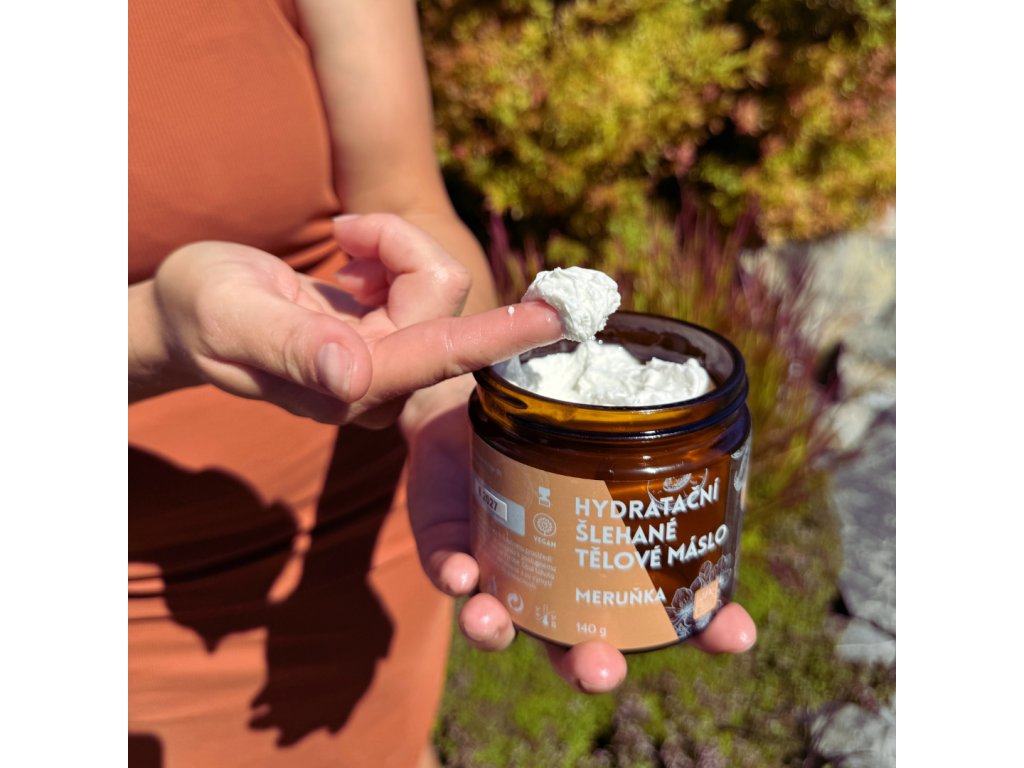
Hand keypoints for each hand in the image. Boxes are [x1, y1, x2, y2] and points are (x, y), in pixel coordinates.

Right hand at [133, 214, 562, 423]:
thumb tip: (353, 375)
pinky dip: (390, 253)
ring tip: (341, 244)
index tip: (557, 315)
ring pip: (437, 283)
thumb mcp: (231, 318)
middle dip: (399, 247)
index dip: (500, 335)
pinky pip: (423, 280)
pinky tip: (351, 265)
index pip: (439, 356)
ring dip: (391, 245)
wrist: (190, 313)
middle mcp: (382, 384)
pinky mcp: (394, 338)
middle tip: (344, 230)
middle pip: (441, 298)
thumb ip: (293, 347)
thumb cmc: (199, 311)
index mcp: (348, 387)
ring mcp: (391, 363)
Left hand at [401, 382, 758, 693]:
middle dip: (593, 664)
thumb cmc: (549, 405)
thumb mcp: (596, 404)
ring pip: (507, 622)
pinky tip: (464, 578)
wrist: (468, 390)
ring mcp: (501, 561)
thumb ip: (629, 400)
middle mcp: (558, 570)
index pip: (667, 604)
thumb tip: (671, 363)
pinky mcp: (448, 541)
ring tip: (498, 625)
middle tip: (603, 669)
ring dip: (504, 634)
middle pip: (581, 639)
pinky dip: (456, 578)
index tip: (736, 634)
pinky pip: (449, 570)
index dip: (706, 626)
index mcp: (612, 547)